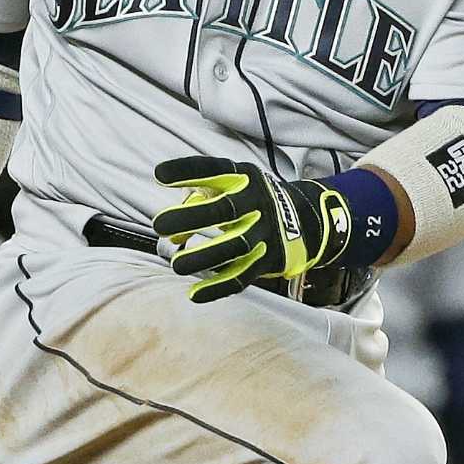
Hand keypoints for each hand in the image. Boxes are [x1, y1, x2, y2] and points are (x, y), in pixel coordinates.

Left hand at [153, 156, 352, 304]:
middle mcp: (257, 202)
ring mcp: (266, 231)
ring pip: (235, 247)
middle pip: (225, 210)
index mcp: (244, 178)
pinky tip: (194, 294)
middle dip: (191, 217)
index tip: (159, 175)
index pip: (215, 170)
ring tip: (176, 265)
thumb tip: (170, 227)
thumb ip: (200, 195)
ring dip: (203, 258)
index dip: (188, 171)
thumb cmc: (250, 199)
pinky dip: (218, 287)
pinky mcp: (269, 258)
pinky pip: (243, 276)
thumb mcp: (232, 184)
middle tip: (159, 225)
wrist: (304, 218)